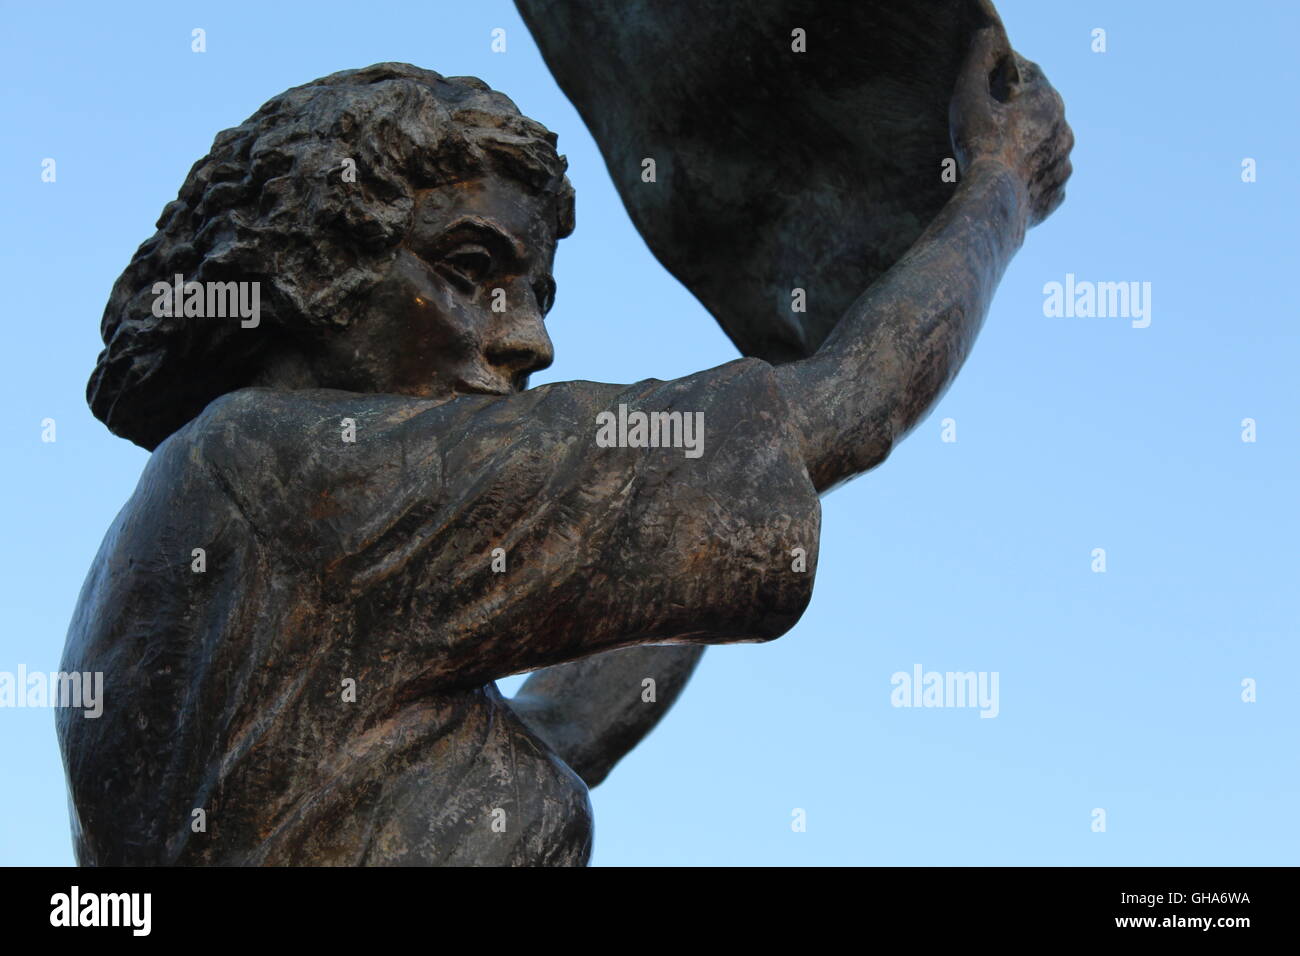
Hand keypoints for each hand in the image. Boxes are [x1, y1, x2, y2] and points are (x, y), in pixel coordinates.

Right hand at [949, 5, 1073, 226]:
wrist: (991, 204)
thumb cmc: (979, 147)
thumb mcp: (969, 95)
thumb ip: (979, 59)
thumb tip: (988, 33)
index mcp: (1048, 101)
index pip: (1030, 75)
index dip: (1007, 78)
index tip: (988, 87)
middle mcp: (1063, 131)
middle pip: (1039, 113)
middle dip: (1018, 115)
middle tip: (989, 125)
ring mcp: (1062, 165)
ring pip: (1045, 148)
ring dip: (1027, 149)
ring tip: (999, 158)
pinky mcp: (1055, 195)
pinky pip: (1044, 181)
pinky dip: (1030, 180)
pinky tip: (1010, 183)